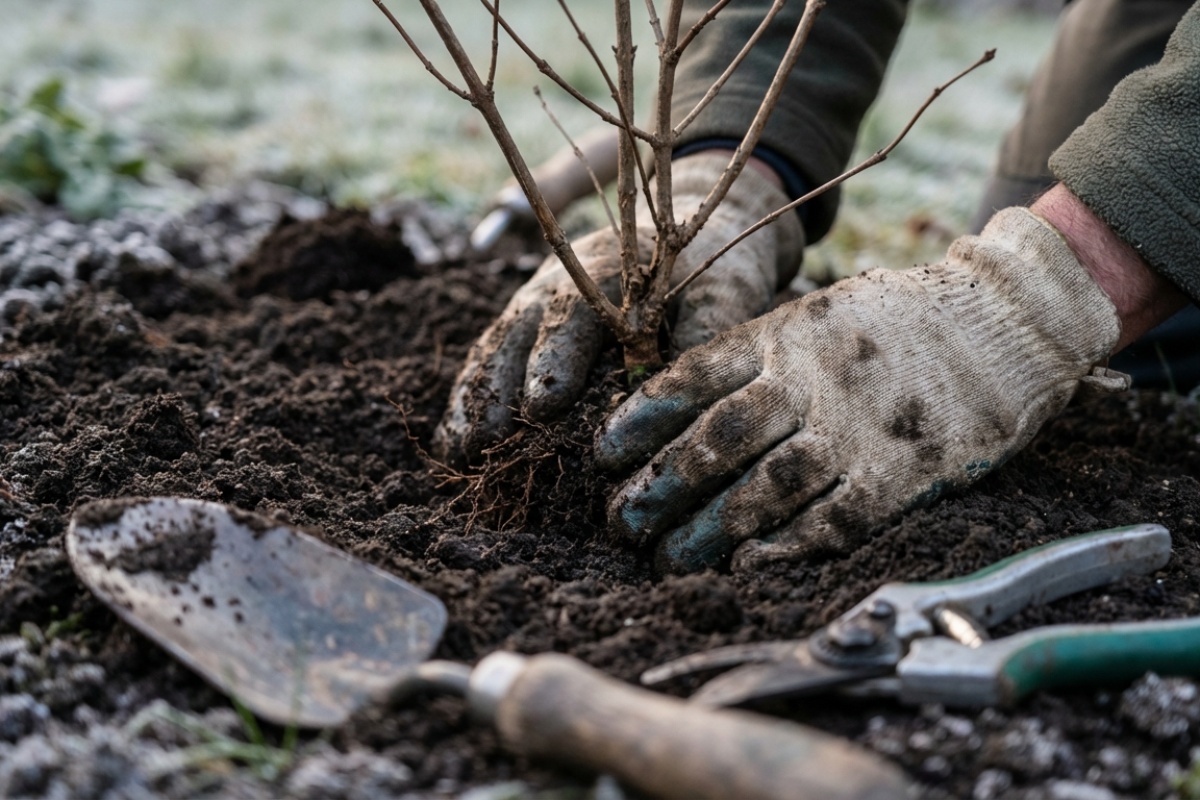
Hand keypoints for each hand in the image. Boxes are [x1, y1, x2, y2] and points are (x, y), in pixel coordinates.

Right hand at [436, 152, 803, 461]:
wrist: (682, 236)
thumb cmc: (710, 271)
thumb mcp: (724, 291)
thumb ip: (710, 328)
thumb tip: (695, 380)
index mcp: (605, 272)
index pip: (573, 315)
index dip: (555, 358)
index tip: (544, 403)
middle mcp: (556, 285)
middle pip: (517, 336)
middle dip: (502, 390)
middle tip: (489, 441)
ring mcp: (530, 305)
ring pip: (492, 351)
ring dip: (474, 401)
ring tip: (460, 454)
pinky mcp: (520, 328)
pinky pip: (485, 363)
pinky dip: (468, 401)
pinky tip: (452, 446)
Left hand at [595, 208, 1121, 573]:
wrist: (1000, 323)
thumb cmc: (892, 322)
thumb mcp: (813, 313)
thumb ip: (754, 356)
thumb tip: (678, 409)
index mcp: (781, 336)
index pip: (689, 381)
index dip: (639, 423)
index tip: (604, 457)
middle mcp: (809, 382)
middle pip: (715, 443)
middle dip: (659, 489)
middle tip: (622, 523)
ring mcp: (853, 431)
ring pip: (762, 491)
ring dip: (708, 533)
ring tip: (669, 560)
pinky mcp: (897, 476)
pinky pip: (828, 523)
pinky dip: (781, 551)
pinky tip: (744, 568)